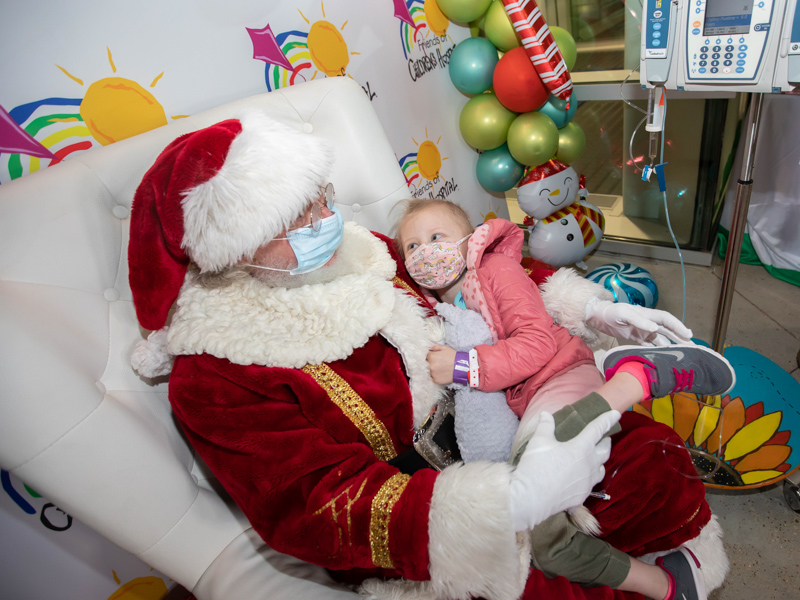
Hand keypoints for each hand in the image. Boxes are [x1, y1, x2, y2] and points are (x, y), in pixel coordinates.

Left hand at [426, 344, 456, 384]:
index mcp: (431, 357)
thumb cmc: (453, 357)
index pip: (426, 356)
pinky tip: (441, 373)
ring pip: (429, 371)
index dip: (430, 356)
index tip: (435, 357)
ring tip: (440, 368)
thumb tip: (429, 349)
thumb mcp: (445, 348)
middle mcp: (430, 366)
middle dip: (431, 363)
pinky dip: (436, 375)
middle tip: (438, 363)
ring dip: (432, 370)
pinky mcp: (435, 380)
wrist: (462, 368)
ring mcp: (433, 374)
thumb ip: (435, 346)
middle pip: (426, 364)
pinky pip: (432, 377)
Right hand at [509, 411, 619, 530]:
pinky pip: (590, 484)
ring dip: (600, 461)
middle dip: (606, 441)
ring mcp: (587, 482)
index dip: (607, 419)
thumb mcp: (539, 441)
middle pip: (605, 451)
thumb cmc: (536, 466)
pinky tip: (581, 478)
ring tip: (594, 458)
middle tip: (603, 437)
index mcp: (581, 447)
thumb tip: (546, 415)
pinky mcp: (582, 496)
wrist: (531, 498)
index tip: (616, 413)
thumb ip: (545, 426)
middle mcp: (589, 465)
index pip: (598, 429)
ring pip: (601, 470)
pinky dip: (589, 477)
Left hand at [585, 298, 692, 345]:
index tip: (688, 335)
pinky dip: (657, 350)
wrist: (599, 317)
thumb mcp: (624, 314)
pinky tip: (663, 357)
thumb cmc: (612, 312)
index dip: (678, 326)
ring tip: (681, 353)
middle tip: (692, 346)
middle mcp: (648, 322)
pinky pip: (650, 345)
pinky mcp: (637, 338)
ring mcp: (643, 331)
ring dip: (671, 345)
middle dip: (679, 337)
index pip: (667, 320)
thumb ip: (639, 321)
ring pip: (661, 338)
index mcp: (648, 314)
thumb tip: (655, 328)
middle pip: (668, 330)